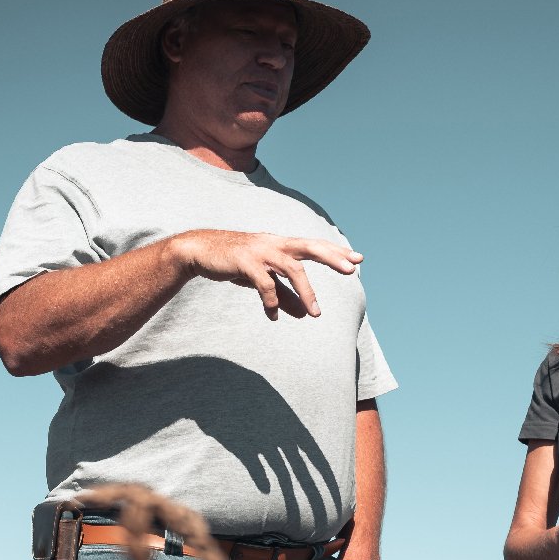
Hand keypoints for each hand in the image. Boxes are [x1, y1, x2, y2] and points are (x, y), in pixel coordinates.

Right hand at [171, 230, 362, 319]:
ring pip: (291, 268)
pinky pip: (265, 284)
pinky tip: (274, 316)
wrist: (200, 251)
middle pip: (310, 248)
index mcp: (282, 245)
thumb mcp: (263, 279)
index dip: (335, 251)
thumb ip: (286, 296)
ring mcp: (260, 251)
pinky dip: (272, 301)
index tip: (358, 259)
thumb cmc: (236, 263)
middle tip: (351, 271)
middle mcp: (275, 243)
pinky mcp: (245, 262)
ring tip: (315, 314)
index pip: (314, 245)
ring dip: (306, 291)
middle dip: (331, 258)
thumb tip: (306, 314)